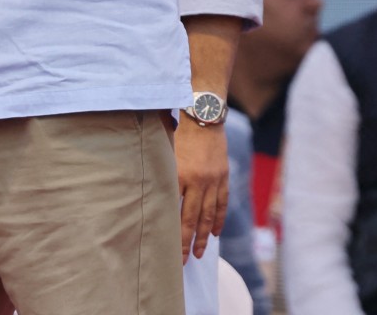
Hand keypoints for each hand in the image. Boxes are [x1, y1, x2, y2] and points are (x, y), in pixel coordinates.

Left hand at [175, 115, 229, 260]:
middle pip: (193, 219)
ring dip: (205, 236)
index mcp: (181, 176)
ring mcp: (213, 180)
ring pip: (209, 215)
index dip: (174, 235)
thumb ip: (162, 177)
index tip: (170, 253)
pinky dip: (219, 219)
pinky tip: (216, 232)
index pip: (176, 214)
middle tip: (184, 261)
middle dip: (188, 242)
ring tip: (201, 253)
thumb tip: (153, 201)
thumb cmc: (179, 133)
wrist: (203, 116)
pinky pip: (222, 203)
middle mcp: (199, 181)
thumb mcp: (165, 154)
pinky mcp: (223, 176)